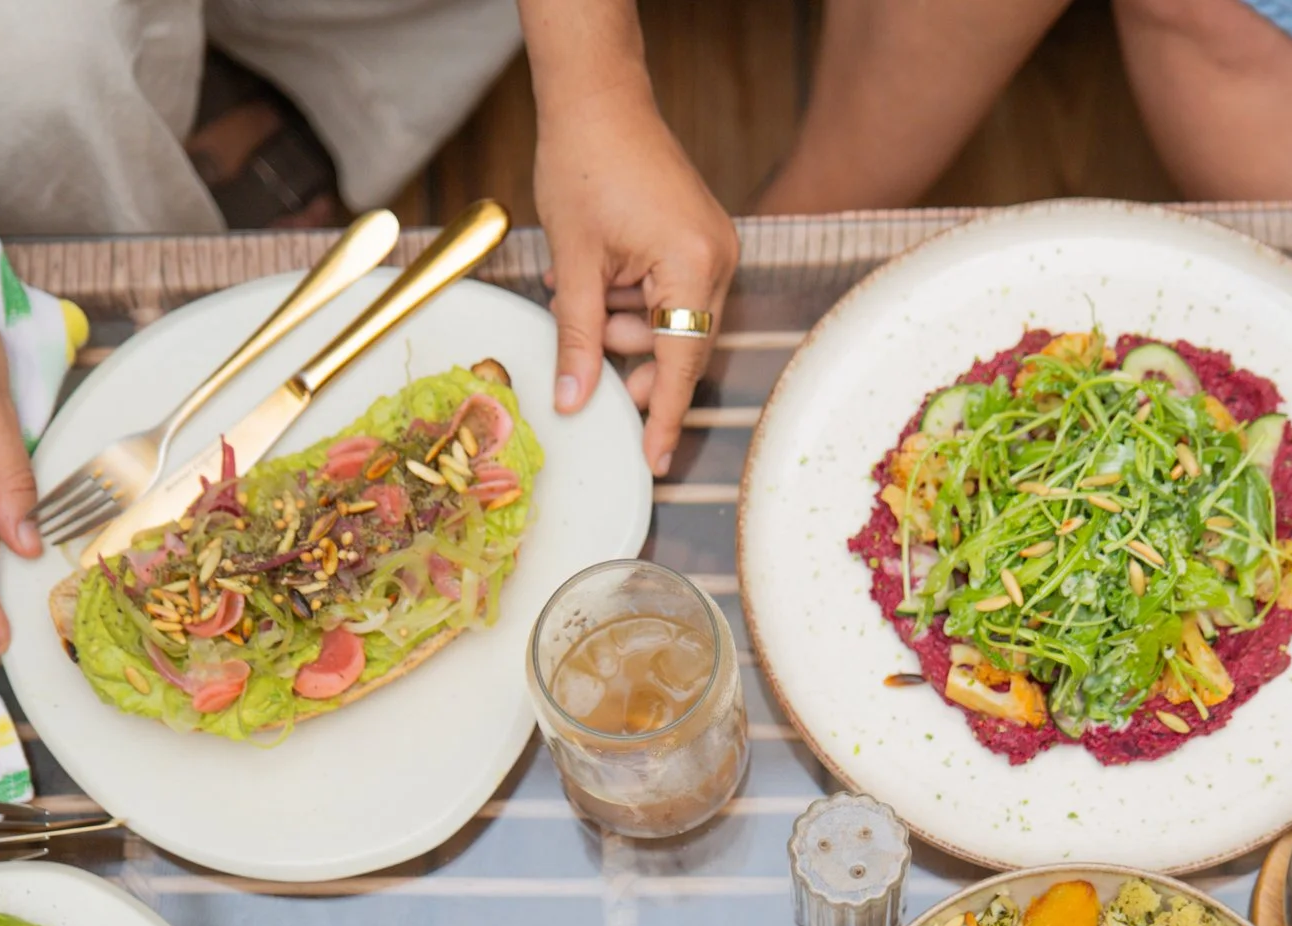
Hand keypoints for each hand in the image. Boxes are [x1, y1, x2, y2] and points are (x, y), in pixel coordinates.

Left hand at [536, 89, 738, 475]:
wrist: (598, 98)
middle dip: (635, 363)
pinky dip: (636, 302)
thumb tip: (575, 400)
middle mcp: (718, 260)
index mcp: (693, 266)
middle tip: (593, 372)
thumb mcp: (573, 263)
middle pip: (682, 347)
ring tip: (582, 293)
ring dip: (627, 326)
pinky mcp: (700, 239)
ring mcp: (714, 248)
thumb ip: (578, 338)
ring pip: (673, 323)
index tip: (653, 461)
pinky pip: (673, 294)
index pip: (681, 363)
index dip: (663, 417)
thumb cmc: (584, 163)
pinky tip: (600, 283)